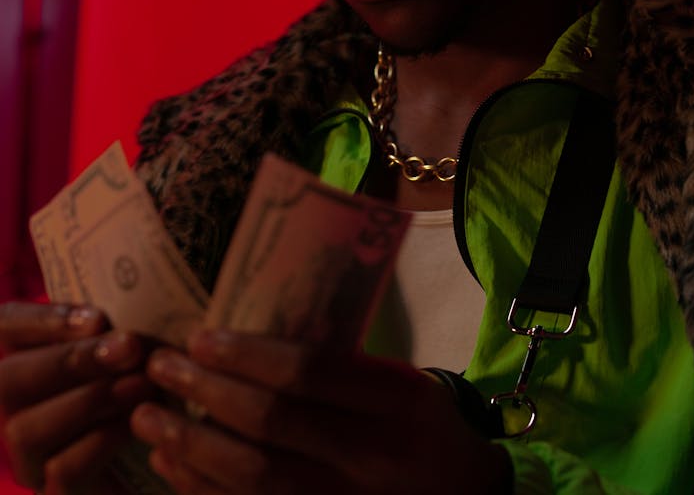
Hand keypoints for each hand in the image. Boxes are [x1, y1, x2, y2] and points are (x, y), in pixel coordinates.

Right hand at [0, 301, 152, 493]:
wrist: (156, 463)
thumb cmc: (139, 380)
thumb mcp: (124, 350)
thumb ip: (112, 333)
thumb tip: (117, 328)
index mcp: (24, 358)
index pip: (4, 326)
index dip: (41, 320)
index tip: (98, 318)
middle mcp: (9, 410)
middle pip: (5, 380)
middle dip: (72, 360)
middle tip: (130, 347)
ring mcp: (26, 457)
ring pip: (24, 430)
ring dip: (89, 400)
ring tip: (141, 383)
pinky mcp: (54, 493)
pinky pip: (60, 472)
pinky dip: (101, 441)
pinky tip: (135, 422)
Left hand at [132, 330, 511, 494]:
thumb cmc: (423, 428)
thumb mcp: (400, 383)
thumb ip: (341, 366)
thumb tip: (250, 340)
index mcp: (397, 402)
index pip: (312, 373)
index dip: (249, 354)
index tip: (201, 336)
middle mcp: (373, 459)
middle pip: (274, 424)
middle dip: (207, 393)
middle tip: (162, 367)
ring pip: (254, 480)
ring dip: (191, 446)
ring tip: (148, 416)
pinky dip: (204, 492)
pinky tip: (172, 467)